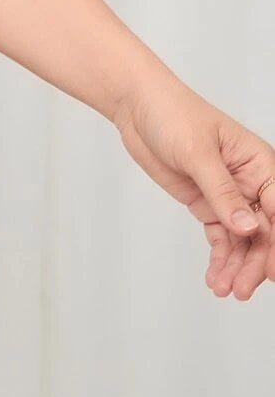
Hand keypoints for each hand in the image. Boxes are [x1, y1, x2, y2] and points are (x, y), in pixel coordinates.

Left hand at [113, 79, 274, 298]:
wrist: (136, 107)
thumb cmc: (172, 114)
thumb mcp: (197, 152)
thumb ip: (223, 192)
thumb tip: (250, 228)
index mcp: (260, 163)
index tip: (271, 271)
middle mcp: (250, 182)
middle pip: (265, 230)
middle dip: (256, 262)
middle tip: (241, 289)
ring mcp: (229, 195)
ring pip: (243, 239)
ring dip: (237, 266)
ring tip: (225, 290)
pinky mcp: (206, 203)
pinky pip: (221, 237)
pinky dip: (220, 258)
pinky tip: (214, 278)